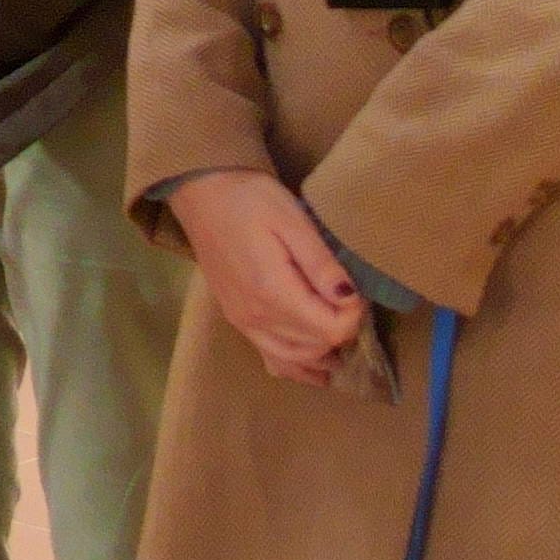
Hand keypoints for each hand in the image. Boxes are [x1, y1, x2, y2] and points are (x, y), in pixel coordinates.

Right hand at [170, 168, 378, 386]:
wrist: (202, 194)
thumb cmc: (250, 199)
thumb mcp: (292, 221)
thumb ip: (321, 264)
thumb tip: (350, 299)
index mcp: (273, 292)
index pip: (330, 330)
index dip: (354, 315)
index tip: (357, 290)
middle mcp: (256, 317)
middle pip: (316, 348)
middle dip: (342, 330)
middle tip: (351, 301)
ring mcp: (243, 323)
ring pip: (295, 360)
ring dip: (323, 351)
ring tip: (339, 328)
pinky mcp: (237, 319)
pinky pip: (271, 358)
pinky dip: (297, 365)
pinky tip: (314, 361)